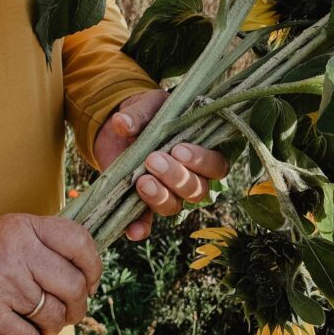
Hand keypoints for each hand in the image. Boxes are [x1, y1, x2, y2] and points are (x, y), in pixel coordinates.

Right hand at [0, 214, 101, 334]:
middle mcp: (18, 252)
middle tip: (70, 312)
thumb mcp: (8, 230)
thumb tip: (85, 270)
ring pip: (54, 315)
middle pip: (73, 286)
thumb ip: (44, 242)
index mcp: (25, 227)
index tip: (91, 281)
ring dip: (55, 327)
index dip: (94, 266)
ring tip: (45, 325)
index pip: (79, 243)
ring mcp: (3, 285)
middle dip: (78, 306)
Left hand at [94, 90, 228, 240]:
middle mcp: (190, 177)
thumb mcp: (146, 105)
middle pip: (197, 190)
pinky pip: (147, 222)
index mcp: (203, 151)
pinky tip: (133, 229)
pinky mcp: (143, 203)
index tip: (179, 150)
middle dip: (177, 177)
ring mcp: (167, 192)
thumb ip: (139, 113)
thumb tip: (122, 123)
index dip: (202, 162)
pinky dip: (141, 227)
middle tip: (153, 160)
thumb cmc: (146, 113)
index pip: (216, 165)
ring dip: (160, 197)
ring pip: (175, 206)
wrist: (117, 127)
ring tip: (141, 181)